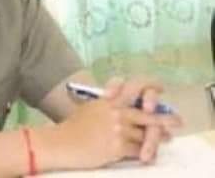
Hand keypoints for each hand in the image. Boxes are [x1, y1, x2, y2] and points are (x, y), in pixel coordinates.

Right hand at [35, 96, 166, 170]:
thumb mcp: (90, 107)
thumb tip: (123, 106)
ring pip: (145, 134)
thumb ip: (108, 104)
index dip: (149, 87)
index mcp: (108, 100)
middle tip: (178, 121)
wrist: (63, 142)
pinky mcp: (117, 147)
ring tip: (165, 139)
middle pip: (147, 114)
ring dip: (156, 139)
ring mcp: (117, 129)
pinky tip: (148, 154)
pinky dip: (144, 153)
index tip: (160, 88)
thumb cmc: (74, 126)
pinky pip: (138, 150)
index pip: (132, 88)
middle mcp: (115, 112)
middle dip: (165, 118)